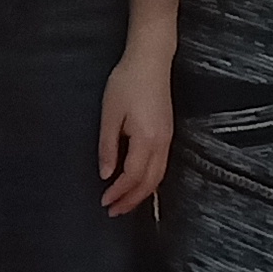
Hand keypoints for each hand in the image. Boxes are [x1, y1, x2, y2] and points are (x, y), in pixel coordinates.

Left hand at [98, 51, 174, 213]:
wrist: (150, 60)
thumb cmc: (127, 82)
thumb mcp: (110, 114)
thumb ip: (108, 146)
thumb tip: (106, 174)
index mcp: (146, 139)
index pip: (132, 176)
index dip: (118, 192)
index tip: (104, 202)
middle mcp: (161, 143)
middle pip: (149, 183)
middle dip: (132, 200)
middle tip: (114, 211)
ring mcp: (168, 139)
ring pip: (158, 177)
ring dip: (142, 194)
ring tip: (125, 203)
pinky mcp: (168, 134)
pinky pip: (161, 167)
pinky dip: (150, 181)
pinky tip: (139, 184)